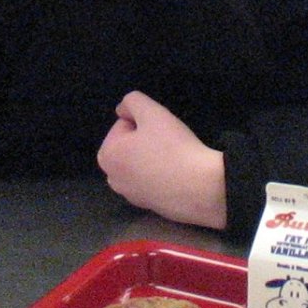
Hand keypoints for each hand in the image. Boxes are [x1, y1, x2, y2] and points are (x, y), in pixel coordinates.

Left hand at [98, 91, 226, 230]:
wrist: (200, 188)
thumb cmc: (173, 147)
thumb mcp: (152, 111)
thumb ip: (132, 101)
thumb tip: (122, 110)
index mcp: (107, 156)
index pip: (124, 125)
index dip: (144, 123)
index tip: (160, 131)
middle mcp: (112, 178)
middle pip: (129, 146)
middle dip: (145, 141)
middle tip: (167, 144)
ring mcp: (130, 196)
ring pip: (140, 163)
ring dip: (152, 158)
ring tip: (173, 160)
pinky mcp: (148, 206)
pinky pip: (151, 181)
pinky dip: (160, 176)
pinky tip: (176, 176)